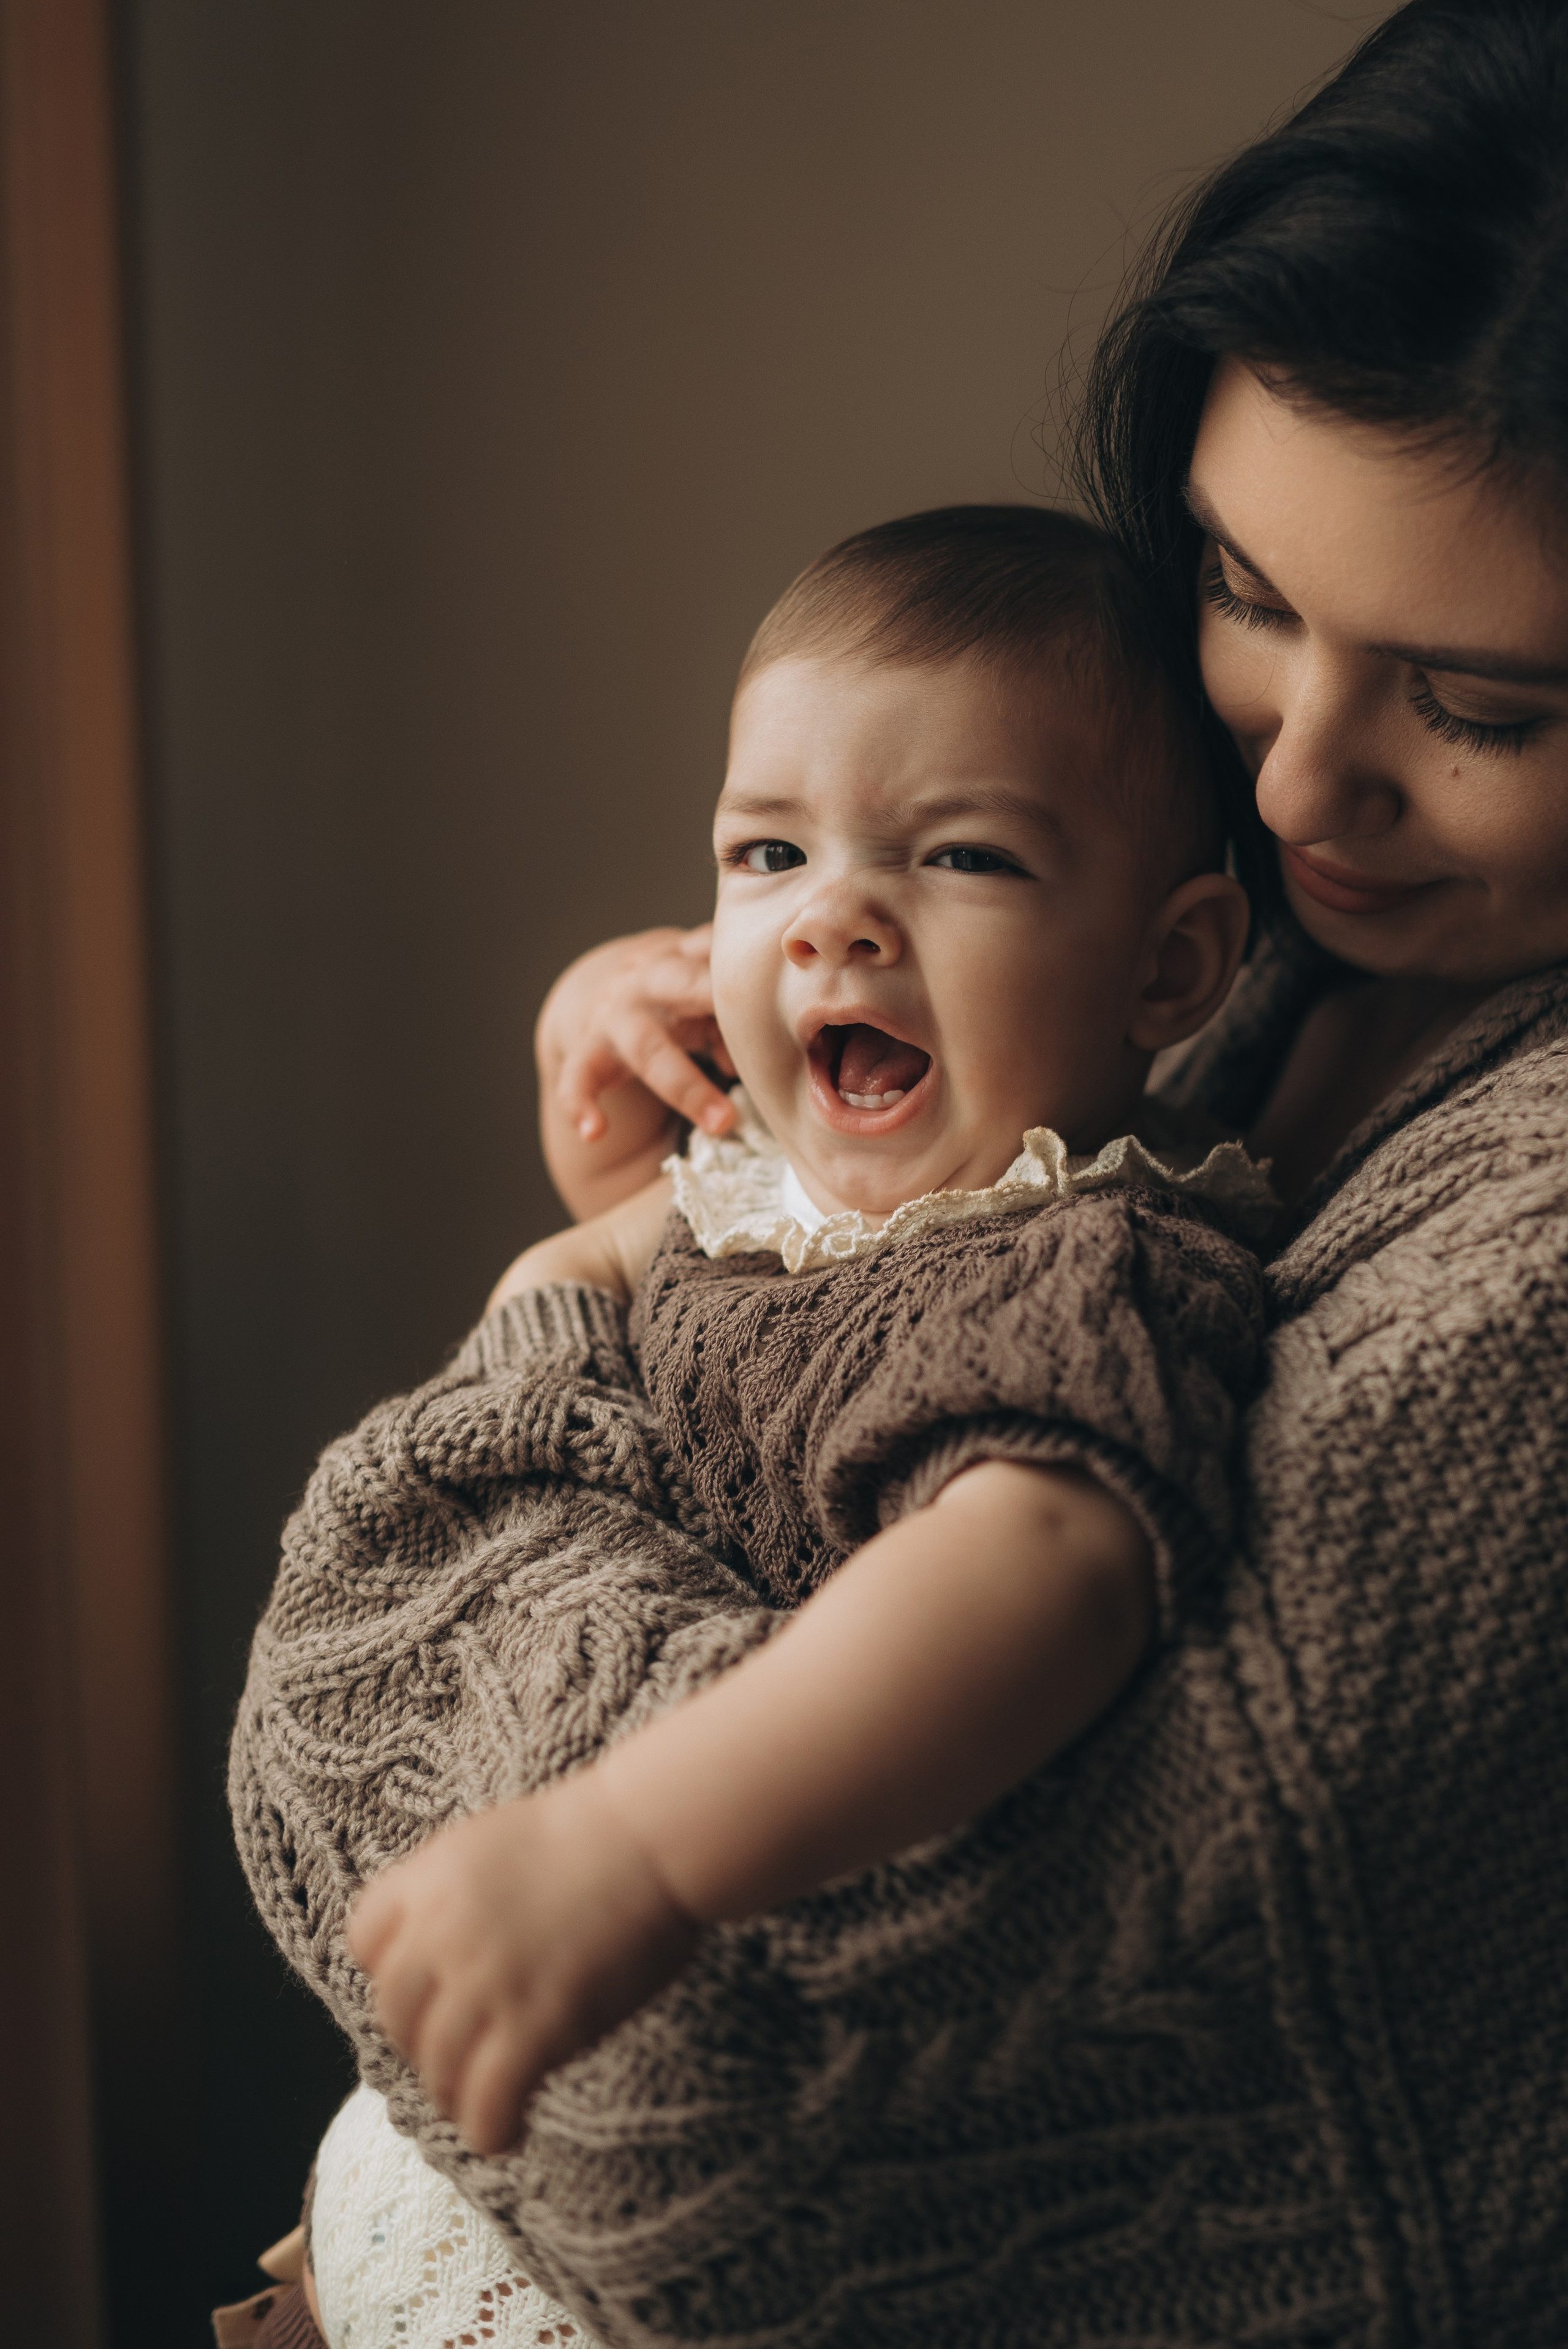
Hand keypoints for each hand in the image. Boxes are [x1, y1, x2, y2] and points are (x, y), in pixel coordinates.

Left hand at [345, 1771, 699, 2155]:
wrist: (652, 1838)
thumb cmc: (592, 1836)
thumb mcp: (493, 1843)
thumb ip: (453, 1896)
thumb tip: (438, 1957)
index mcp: (430, 1877)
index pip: (365, 1940)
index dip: (392, 1970)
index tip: (426, 1989)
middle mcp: (442, 1931)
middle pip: (397, 2014)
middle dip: (422, 2041)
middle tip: (458, 2055)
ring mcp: (485, 1983)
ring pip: (437, 2069)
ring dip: (455, 2095)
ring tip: (485, 2102)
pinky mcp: (533, 2026)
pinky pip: (486, 2105)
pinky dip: (491, 2130)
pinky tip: (511, 2132)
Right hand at [536, 926, 734, 1218]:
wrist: (596, 989)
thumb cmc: (675, 994)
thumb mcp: (702, 989)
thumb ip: (732, 1014)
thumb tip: (759, 1059)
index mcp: (685, 958)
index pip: (718, 951)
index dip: (748, 967)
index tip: (790, 987)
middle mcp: (648, 981)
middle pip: (684, 986)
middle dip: (718, 1006)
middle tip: (763, 1045)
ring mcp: (615, 1016)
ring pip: (647, 1047)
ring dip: (687, 1087)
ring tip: (724, 1123)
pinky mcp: (586, 1051)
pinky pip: (577, 1077)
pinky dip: (580, 1103)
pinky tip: (593, 1131)